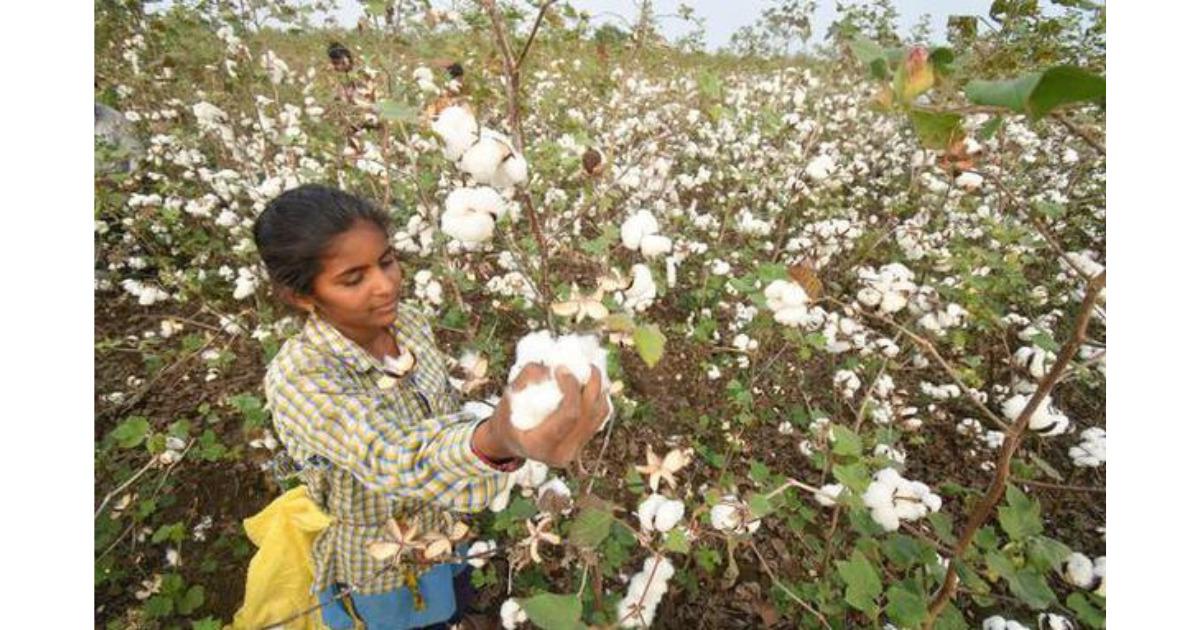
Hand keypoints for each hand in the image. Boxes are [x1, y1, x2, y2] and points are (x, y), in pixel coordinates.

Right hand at [473, 363, 610, 466]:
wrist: (510, 442)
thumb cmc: (507, 417)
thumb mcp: (508, 396)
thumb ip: (530, 377)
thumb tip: (557, 365)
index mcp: (539, 445)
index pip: (569, 414)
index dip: (571, 387)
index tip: (562, 369)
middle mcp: (561, 453)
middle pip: (589, 413)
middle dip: (591, 384)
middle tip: (584, 365)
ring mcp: (574, 452)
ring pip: (600, 414)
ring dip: (598, 389)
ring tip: (588, 372)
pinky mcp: (582, 444)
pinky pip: (600, 417)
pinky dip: (598, 397)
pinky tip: (588, 385)